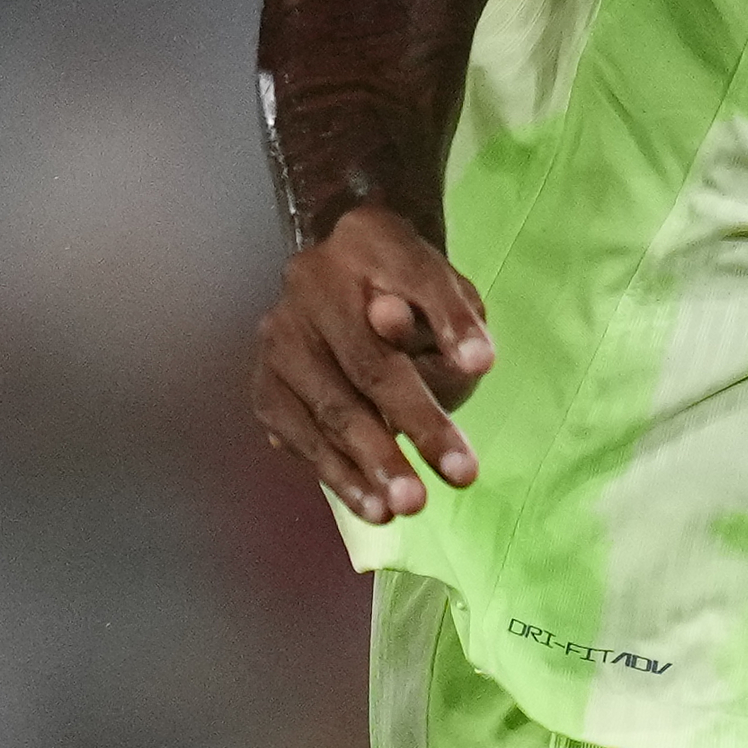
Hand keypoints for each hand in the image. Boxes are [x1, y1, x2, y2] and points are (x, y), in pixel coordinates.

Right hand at [257, 203, 499, 521]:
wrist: (345, 276)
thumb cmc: (411, 290)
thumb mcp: (448, 288)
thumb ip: (455, 320)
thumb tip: (472, 360)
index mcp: (367, 241)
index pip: (415, 280)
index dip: (447, 324)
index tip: (482, 367)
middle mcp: (309, 282)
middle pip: (367, 361)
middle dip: (414, 421)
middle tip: (460, 473)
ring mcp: (279, 335)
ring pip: (328, 408)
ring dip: (371, 463)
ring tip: (410, 505)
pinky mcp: (265, 383)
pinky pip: (299, 436)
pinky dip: (338, 475)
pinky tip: (372, 506)